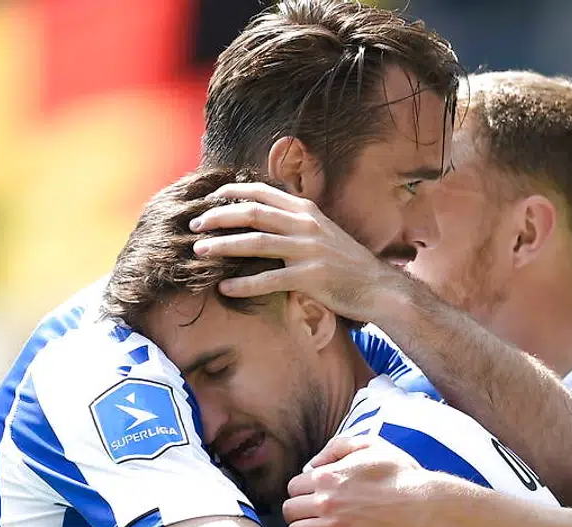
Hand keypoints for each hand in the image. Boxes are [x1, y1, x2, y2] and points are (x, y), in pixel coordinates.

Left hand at [190, 181, 409, 321]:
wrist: (377, 287)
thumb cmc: (344, 262)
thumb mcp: (321, 231)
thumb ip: (294, 222)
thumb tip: (261, 217)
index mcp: (306, 210)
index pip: (262, 192)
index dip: (232, 192)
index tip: (209, 198)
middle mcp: (305, 225)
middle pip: (253, 213)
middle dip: (218, 217)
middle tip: (194, 225)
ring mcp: (308, 250)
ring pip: (256, 242)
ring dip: (223, 246)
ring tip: (198, 252)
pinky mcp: (310, 277)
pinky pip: (269, 279)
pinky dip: (244, 285)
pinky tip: (224, 288)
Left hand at [283, 435, 440, 526]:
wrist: (423, 506)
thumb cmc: (400, 474)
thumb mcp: (371, 445)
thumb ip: (337, 447)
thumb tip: (313, 463)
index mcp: (327, 476)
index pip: (293, 487)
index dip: (301, 492)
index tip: (309, 498)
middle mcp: (325, 502)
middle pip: (289, 510)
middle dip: (296, 512)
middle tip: (306, 516)